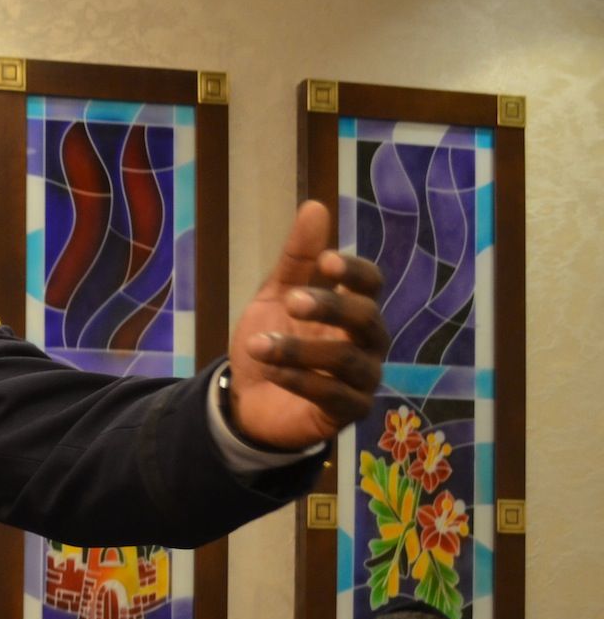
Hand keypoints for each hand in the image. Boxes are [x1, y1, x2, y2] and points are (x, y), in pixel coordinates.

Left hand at [227, 201, 387, 449]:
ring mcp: (362, 379)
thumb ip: (296, 258)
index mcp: (353, 308)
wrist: (248, 400)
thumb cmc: (273, 342)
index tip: (324, 261)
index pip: (371, 283)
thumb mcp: (275, 297)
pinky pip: (331, 395)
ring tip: (258, 343)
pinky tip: (270, 371)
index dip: (353, 271)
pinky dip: (299, 380)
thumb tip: (315, 206)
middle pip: (366, 318)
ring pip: (347, 360)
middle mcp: (367, 342)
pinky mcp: (347, 412)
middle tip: (291, 300)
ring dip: (299, 349)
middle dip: (329, 306)